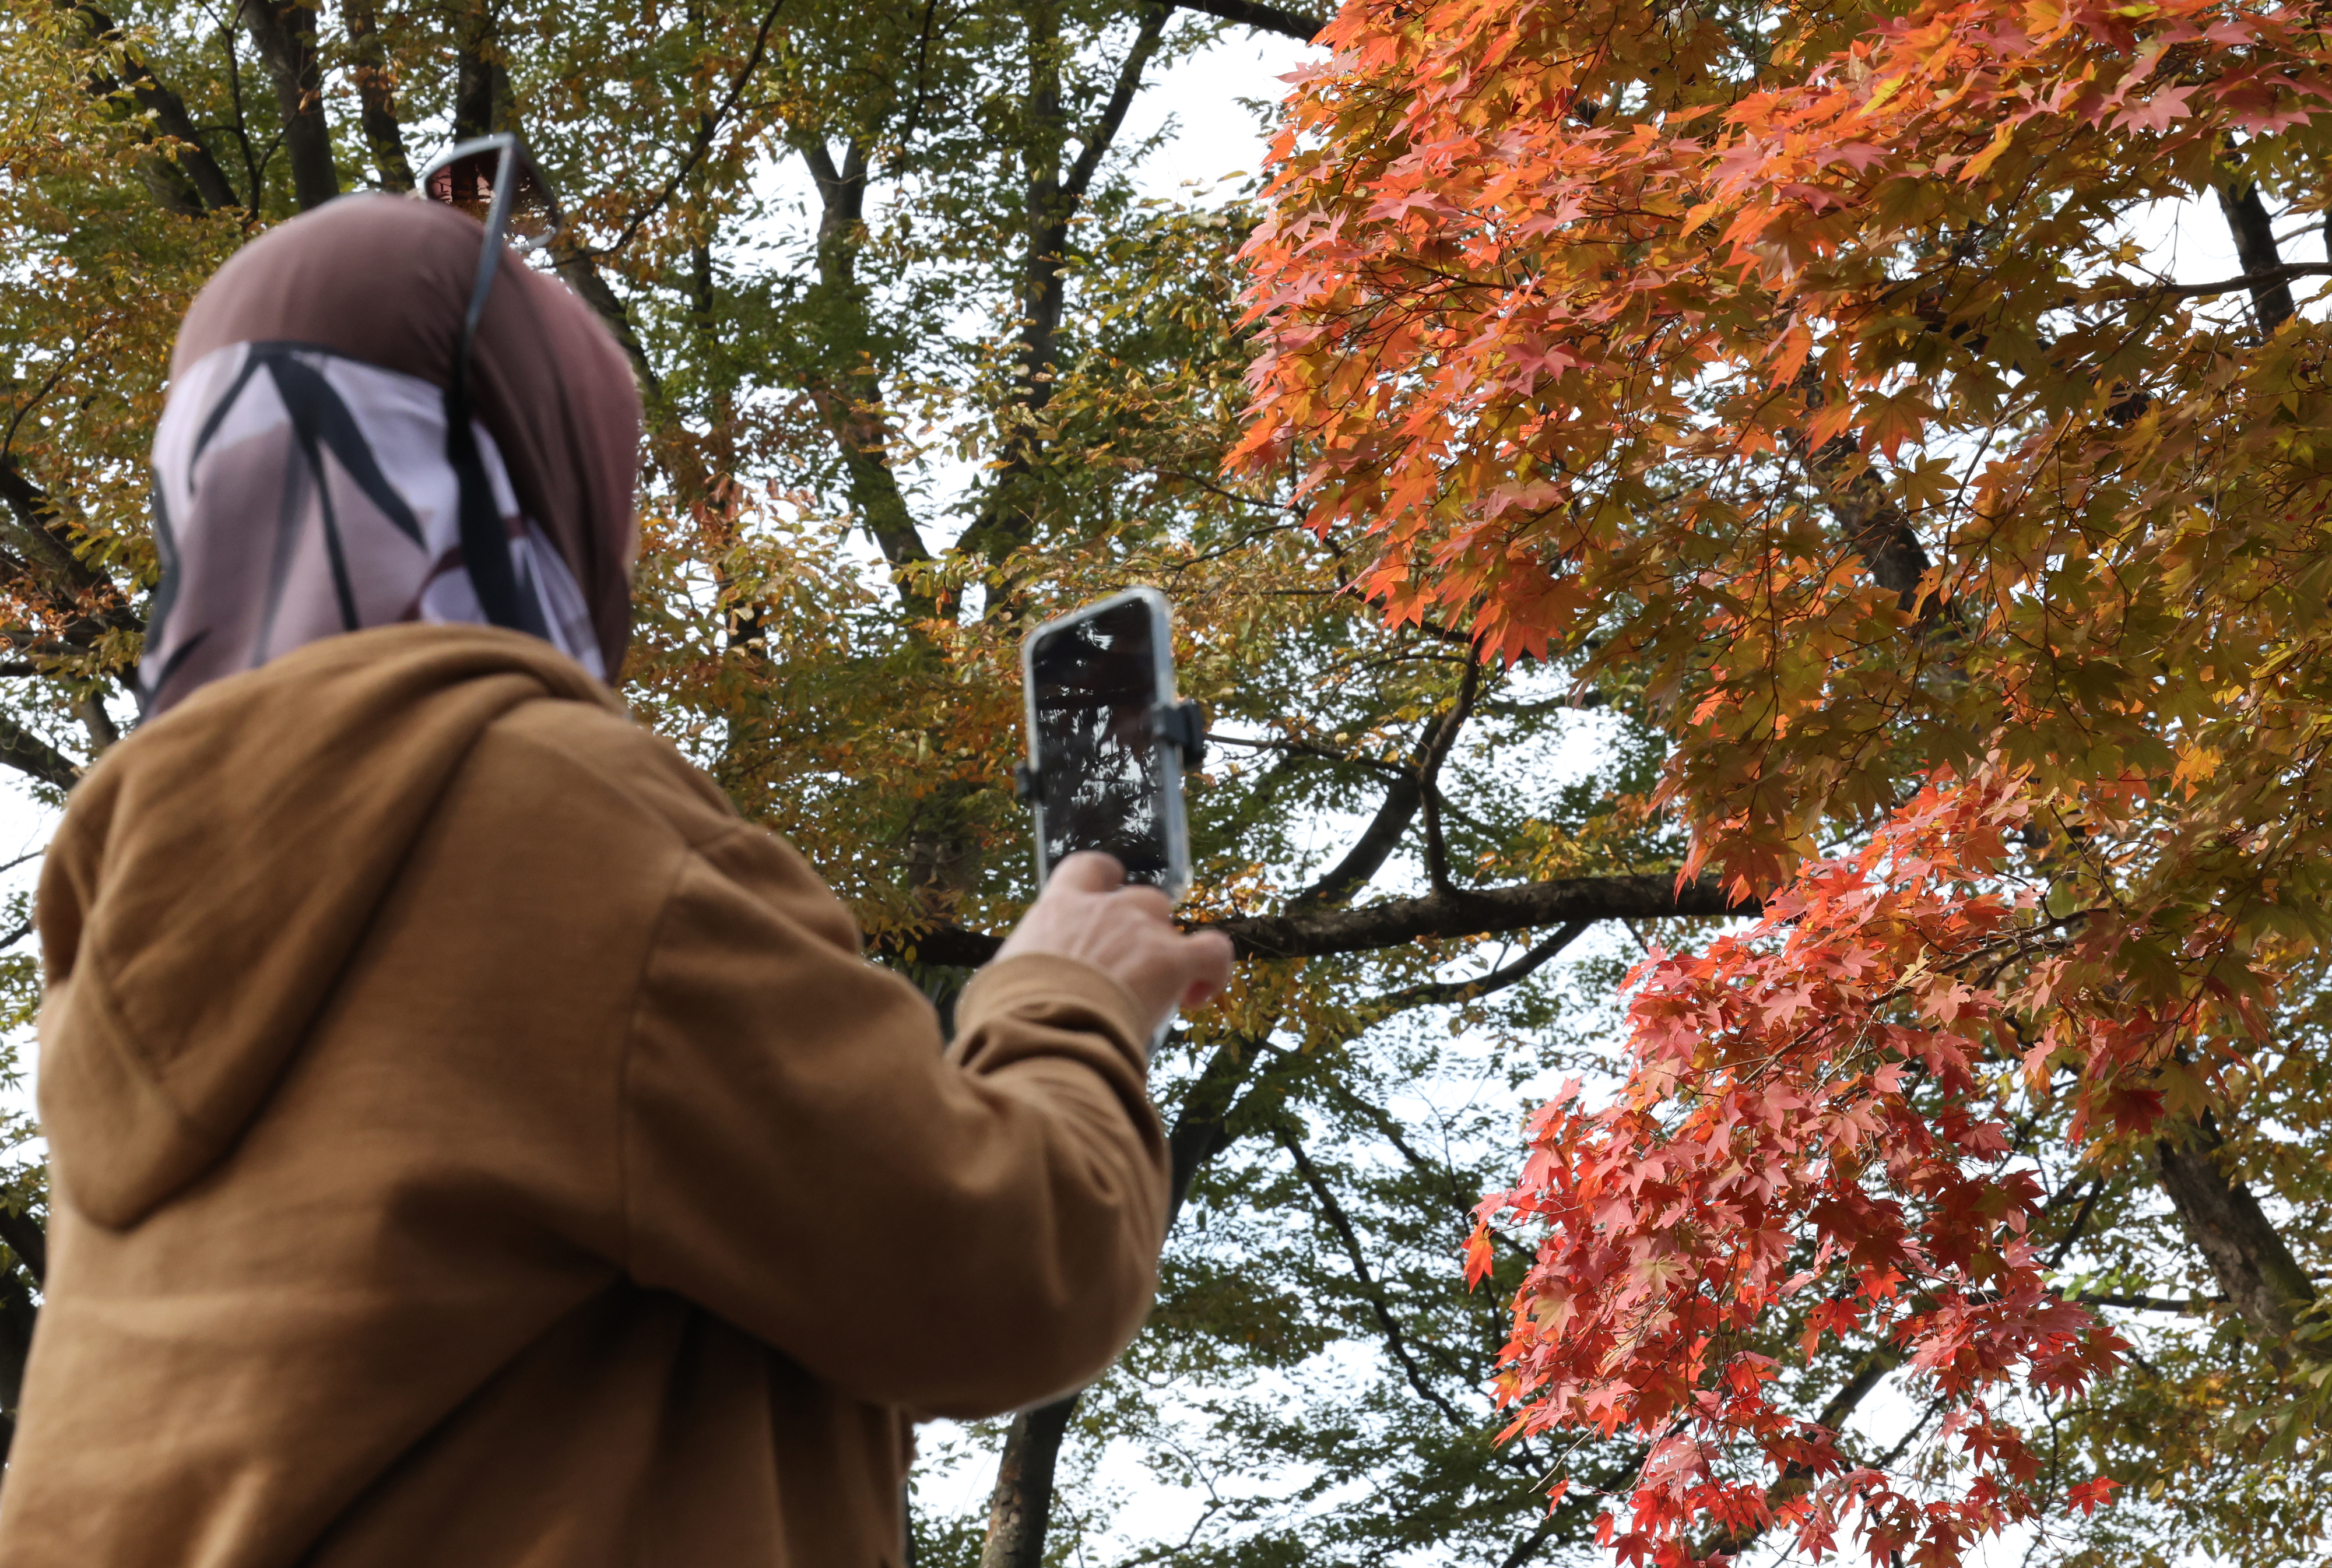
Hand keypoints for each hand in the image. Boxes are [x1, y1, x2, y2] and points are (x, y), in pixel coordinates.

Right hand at [993, 853, 1234, 1041]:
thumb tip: (1006, 994)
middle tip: (1129, 969)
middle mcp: (1104, 908)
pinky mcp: (1171, 959)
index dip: (1106, 881)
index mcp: (1058, 908)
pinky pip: (1211, 950)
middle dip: (1140, 928)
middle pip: (1139, 899)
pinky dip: (1212, 970)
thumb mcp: (1000, 982)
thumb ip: (1018, 973)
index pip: (1087, 869)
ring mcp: (1140, 930)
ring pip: (1168, 923)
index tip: (1109, 902)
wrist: (1042, 1029)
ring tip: (1159, 992)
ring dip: (1166, 951)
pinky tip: (1198, 996)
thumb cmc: (1009, 1014)